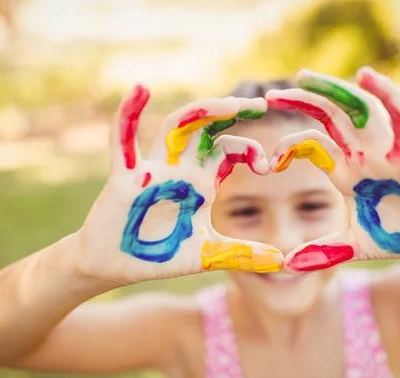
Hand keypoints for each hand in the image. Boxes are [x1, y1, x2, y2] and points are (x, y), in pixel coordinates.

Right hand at [74, 86, 282, 285]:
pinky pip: (123, 142)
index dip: (249, 151)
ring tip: (227, 104)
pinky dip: (127, 116)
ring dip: (200, 112)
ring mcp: (153, 169)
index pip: (228, 150)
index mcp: (201, 181)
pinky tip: (140, 90)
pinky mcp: (125, 177)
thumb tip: (282, 262)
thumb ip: (242, 255)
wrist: (117, 266)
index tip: (268, 166)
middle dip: (230, 114)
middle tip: (259, 106)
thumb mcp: (207, 255)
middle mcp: (180, 168)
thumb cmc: (160, 256)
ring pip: (176, 128)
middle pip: (207, 129)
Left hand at [266, 67, 399, 271]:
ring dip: (331, 91)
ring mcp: (388, 151)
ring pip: (356, 110)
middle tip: (269, 97)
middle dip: (300, 103)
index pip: (313, 146)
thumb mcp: (357, 245)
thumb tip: (286, 266)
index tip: (270, 161)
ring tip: (304, 77)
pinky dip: (386, 95)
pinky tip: (366, 76)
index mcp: (348, 172)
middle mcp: (363, 155)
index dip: (290, 146)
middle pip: (328, 118)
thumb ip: (325, 252)